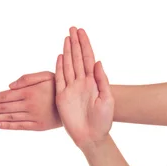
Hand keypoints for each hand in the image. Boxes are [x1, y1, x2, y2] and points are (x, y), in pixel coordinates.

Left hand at [0, 71, 62, 130]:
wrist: (78, 102)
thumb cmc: (60, 85)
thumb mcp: (46, 75)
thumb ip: (27, 78)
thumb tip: (9, 86)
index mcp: (28, 92)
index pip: (2, 97)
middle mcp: (28, 105)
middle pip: (1, 108)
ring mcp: (33, 117)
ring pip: (7, 117)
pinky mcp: (38, 126)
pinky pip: (19, 126)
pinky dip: (6, 125)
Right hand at [55, 27, 113, 149]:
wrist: (92, 136)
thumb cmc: (103, 120)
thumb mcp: (107, 99)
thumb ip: (102, 80)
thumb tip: (98, 61)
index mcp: (93, 81)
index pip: (88, 58)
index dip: (85, 44)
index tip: (82, 32)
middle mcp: (81, 82)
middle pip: (77, 58)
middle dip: (75, 43)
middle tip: (73, 28)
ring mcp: (71, 88)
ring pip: (68, 65)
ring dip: (67, 51)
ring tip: (66, 38)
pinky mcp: (62, 97)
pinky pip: (59, 79)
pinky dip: (59, 67)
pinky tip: (59, 56)